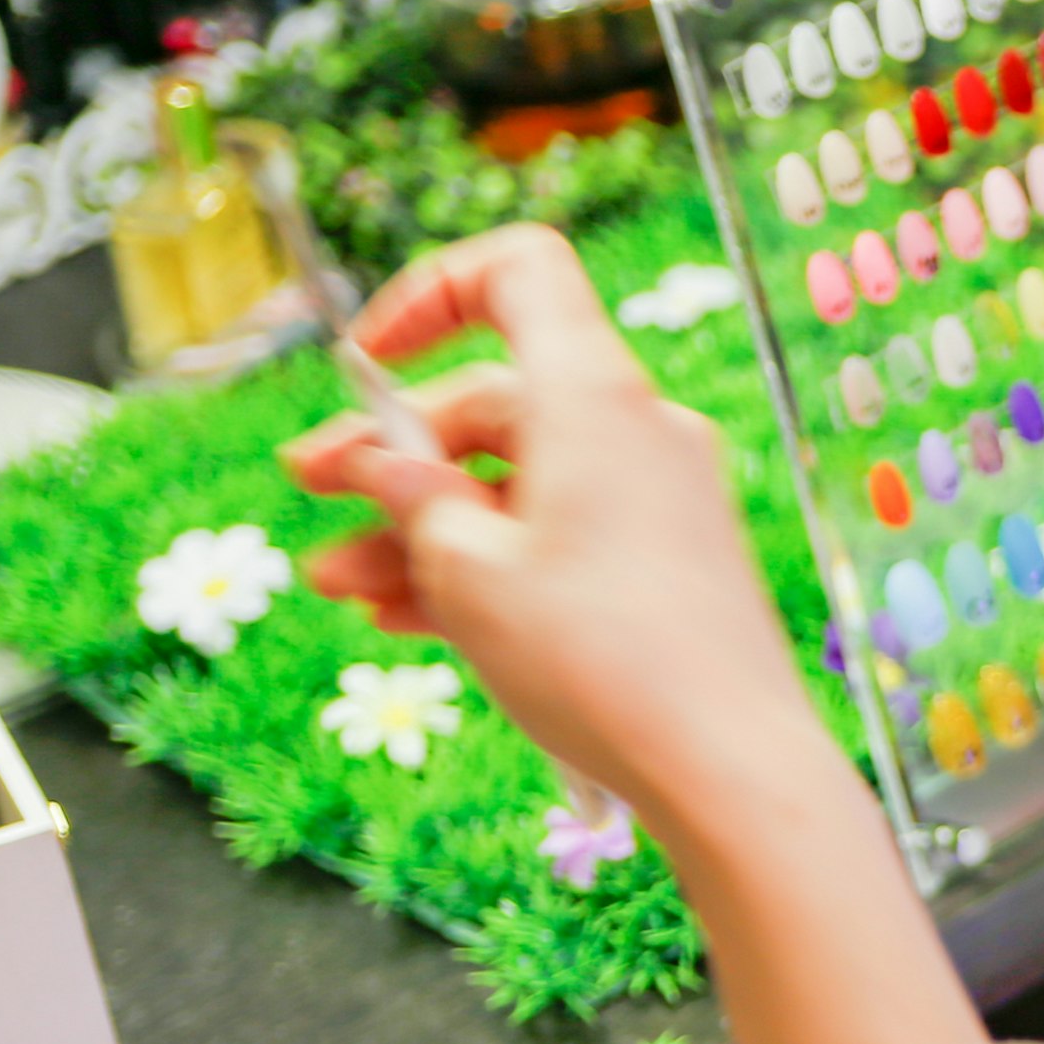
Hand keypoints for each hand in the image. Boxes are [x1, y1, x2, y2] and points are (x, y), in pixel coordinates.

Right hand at [284, 224, 983, 1043]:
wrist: (732, 772)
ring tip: (338, 584)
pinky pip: (560, 539)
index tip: (367, 360)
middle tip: (311, 494)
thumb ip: (410, 497)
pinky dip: (486, 564)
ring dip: (423, 526)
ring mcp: (660, 500)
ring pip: (518, 485)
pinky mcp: (669, 566)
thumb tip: (382, 462)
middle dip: (395, 453)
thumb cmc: (601, 663)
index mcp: (594, 396)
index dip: (430, 294)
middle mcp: (637, 431)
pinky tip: (404, 615)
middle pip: (496, 401)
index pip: (518, 272)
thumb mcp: (467, 572)